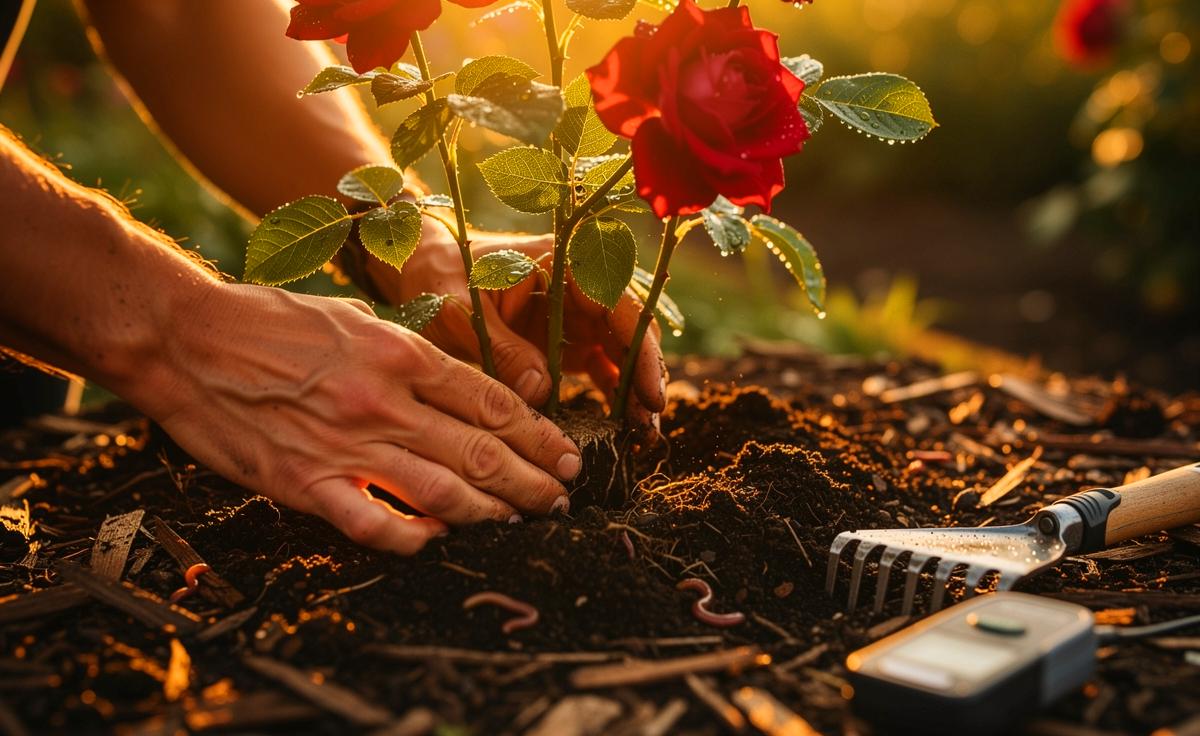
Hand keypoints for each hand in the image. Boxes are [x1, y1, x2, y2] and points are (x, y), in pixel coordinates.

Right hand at [122, 282, 580, 553]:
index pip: (492, 403)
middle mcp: (384, 401)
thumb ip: (410, 356)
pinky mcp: (304, 482)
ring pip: (443, 491)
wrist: (185, 338)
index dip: (539, 435)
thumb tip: (462, 390)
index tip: (565, 455)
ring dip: (493, 512)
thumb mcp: (355, 318)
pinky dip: (412, 538)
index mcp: (401, 355)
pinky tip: (439, 543)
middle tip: (563, 498)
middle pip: (481, 450)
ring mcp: (346, 445)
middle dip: (533, 480)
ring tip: (524, 522)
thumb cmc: (271, 322)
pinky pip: (371, 522)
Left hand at [372, 227, 667, 427]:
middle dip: (645, 378)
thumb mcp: (460, 309)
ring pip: (620, 354)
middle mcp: (578, 289)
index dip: (643, 350)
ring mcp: (573, 316)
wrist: (419, 269)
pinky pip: (598, 369)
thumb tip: (540, 390)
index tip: (650, 395)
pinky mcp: (563, 342)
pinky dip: (611, 396)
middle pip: (630, 333)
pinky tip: (617, 428)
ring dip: (633, 392)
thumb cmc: (438, 276)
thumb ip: (500, 347)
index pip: (620, 306)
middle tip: (649, 426)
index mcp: (563, 264)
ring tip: (640, 435)